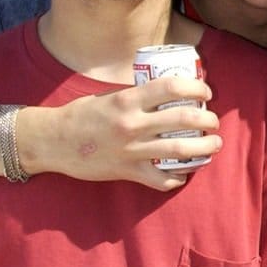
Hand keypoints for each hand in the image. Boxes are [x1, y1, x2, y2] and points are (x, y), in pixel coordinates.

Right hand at [18, 77, 221, 188]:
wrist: (52, 142)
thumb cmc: (82, 115)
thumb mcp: (109, 97)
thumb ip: (137, 96)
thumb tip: (168, 93)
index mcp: (127, 99)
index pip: (171, 87)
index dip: (196, 88)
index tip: (206, 92)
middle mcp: (132, 124)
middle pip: (184, 119)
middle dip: (208, 120)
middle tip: (213, 121)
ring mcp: (131, 150)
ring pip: (181, 151)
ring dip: (205, 148)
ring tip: (213, 144)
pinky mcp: (127, 172)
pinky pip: (162, 179)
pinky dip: (178, 178)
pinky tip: (184, 173)